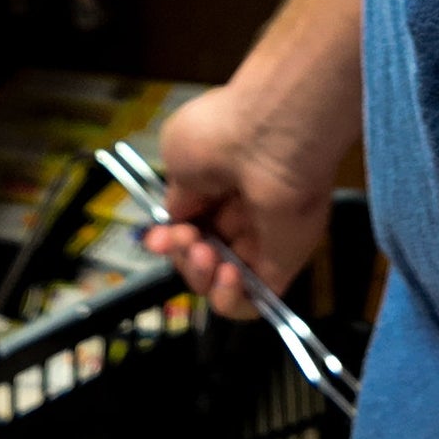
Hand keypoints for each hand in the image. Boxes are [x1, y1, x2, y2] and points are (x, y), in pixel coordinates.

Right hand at [143, 83, 336, 320]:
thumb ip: (176, 195)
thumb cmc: (220, 135)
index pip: (188, 227)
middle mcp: (237, 214)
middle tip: (187, 241)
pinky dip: (231, 299)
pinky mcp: (281, 265)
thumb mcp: (177, 154)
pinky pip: (252, 303)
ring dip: (201, 277)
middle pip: (199, 257)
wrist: (269, 137)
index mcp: (215, 185)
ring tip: (205, 254)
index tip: (157, 239)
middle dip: (182, 256)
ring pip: (219, 282)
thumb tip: (178, 220)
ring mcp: (260, 242)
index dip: (169, 239)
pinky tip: (226, 274)